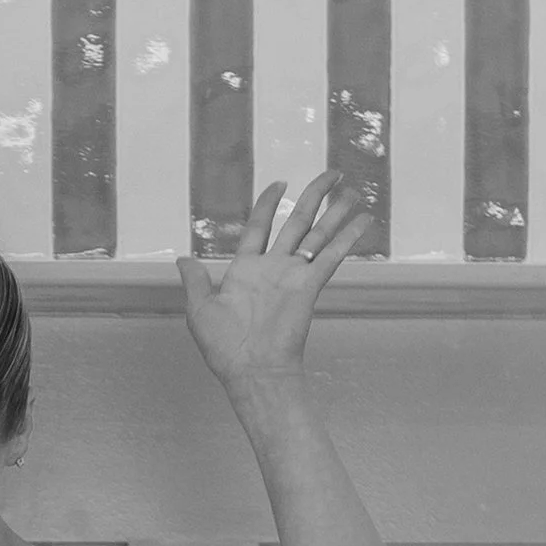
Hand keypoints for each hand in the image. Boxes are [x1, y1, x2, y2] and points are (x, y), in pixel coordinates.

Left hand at [177, 174, 370, 388]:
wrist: (251, 370)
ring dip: (336, 212)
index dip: (268, 203)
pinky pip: (331, 256)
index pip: (260, 226)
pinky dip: (348, 238)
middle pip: (296, 222)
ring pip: (317, 235)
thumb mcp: (200, 310)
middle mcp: (272, 267)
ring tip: (353, 191)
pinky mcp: (309, 286)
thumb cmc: (224, 347)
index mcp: (245, 269)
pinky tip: (363, 221)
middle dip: (314, 197)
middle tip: (332, 175)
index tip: (280, 183)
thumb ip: (195, 281)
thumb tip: (182, 259)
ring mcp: (292, 276)